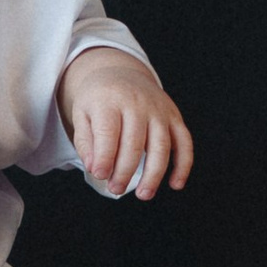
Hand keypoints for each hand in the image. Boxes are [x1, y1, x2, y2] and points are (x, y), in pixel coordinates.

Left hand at [60, 52, 193, 200]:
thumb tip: (95, 169)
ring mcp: (159, 110)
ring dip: (154, 174)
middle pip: (135, 143)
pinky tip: (175, 184)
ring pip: (162, 146)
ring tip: (143, 194)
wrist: (121, 73)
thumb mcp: (82, 114)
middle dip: (125, 171)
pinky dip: (183, 165)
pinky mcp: (174, 116)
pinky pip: (184, 142)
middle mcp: (137, 103)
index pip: (108, 133)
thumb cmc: (99, 100)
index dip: (105, 157)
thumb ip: (86, 142)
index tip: (100, 175)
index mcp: (109, 101)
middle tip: (115, 189)